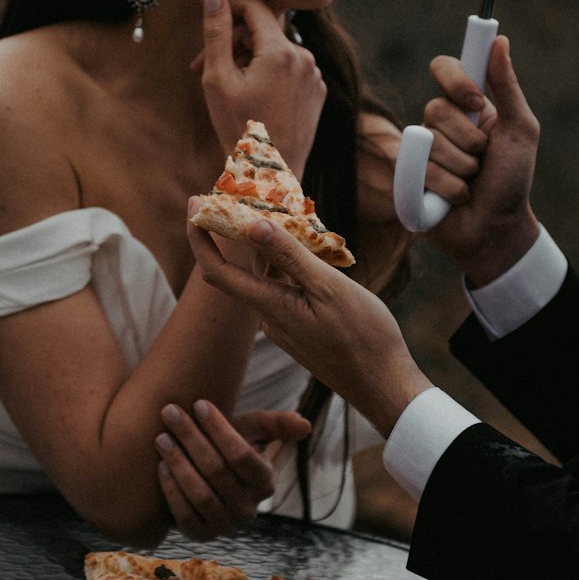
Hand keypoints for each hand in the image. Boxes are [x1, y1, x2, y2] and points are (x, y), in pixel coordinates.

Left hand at [155, 399, 310, 538]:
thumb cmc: (228, 446)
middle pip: (217, 472)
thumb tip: (305, 424)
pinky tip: (160, 466)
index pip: (242, 455)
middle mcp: (249, 509)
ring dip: (178, 464)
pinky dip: (172, 491)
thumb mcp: (253, 432)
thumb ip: (275, 424)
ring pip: (201, 495)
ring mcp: (225, 525)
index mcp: (265, 482)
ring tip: (161, 437)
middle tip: (170, 412)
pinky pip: (185, 516)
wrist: (205, 477)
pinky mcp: (202, 535)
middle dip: (191, 438)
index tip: (198, 403)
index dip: (219, 429)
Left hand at [187, 210, 429, 436]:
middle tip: (239, 193)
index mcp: (269, 307)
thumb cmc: (363, 337)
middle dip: (232, 231)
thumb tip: (250, 225)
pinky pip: (283, 287)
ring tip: (278, 210)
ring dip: (264, 245)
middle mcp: (269, 317)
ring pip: (265, 277)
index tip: (193, 203)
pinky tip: (304, 245)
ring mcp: (285, 324)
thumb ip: (289, 257)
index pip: (215, 271)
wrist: (384, 386)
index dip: (198, 237)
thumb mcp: (328, 289)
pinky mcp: (301, 327)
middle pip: (238, 269)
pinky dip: (285, 262)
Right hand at [196, 0, 324, 175]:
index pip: (254, 6)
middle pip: (262, 31)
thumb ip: (216, 33)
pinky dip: (267, 74)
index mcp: (281, 51)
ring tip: (226, 86)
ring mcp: (313, 76)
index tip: (209, 10)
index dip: (229, 3)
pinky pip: (288, 69)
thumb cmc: (239, 128)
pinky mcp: (316, 92)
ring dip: (247, 60)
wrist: (269, 173)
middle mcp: (304, 58)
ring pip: (274, 51)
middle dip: (231, 42)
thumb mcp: (218, 79)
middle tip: (199, 66)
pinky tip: (250, 96)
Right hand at [421, 37, 540, 284]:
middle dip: (470, 140)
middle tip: (483, 159)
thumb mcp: (520, 129)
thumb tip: (500, 40)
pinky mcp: (408, 176)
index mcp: (465, 104)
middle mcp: (439, 122)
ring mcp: (421, 149)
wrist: (498, 227)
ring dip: (463, 169)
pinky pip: (421, 171)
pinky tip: (458, 198)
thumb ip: (507, 86)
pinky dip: (450, 188)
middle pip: (437, 109)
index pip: (444, 67)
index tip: (476, 101)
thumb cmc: (512, 179)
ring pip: (432, 144)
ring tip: (472, 183)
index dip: (455, 80)